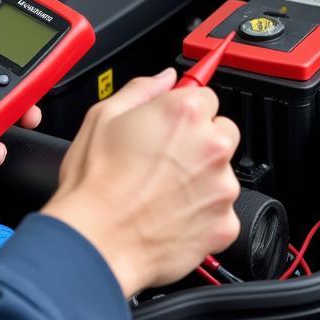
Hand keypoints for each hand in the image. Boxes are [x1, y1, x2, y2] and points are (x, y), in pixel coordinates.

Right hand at [41, 69, 239, 296]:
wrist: (96, 241)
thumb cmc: (94, 184)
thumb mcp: (102, 117)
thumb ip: (141, 89)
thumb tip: (164, 78)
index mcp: (184, 112)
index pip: (206, 96)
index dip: (184, 112)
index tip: (171, 125)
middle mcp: (211, 145)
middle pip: (222, 132)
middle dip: (199, 142)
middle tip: (163, 161)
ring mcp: (222, 187)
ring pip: (221, 174)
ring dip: (201, 179)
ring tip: (160, 192)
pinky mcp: (225, 224)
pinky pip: (221, 212)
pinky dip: (201, 214)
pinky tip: (169, 215)